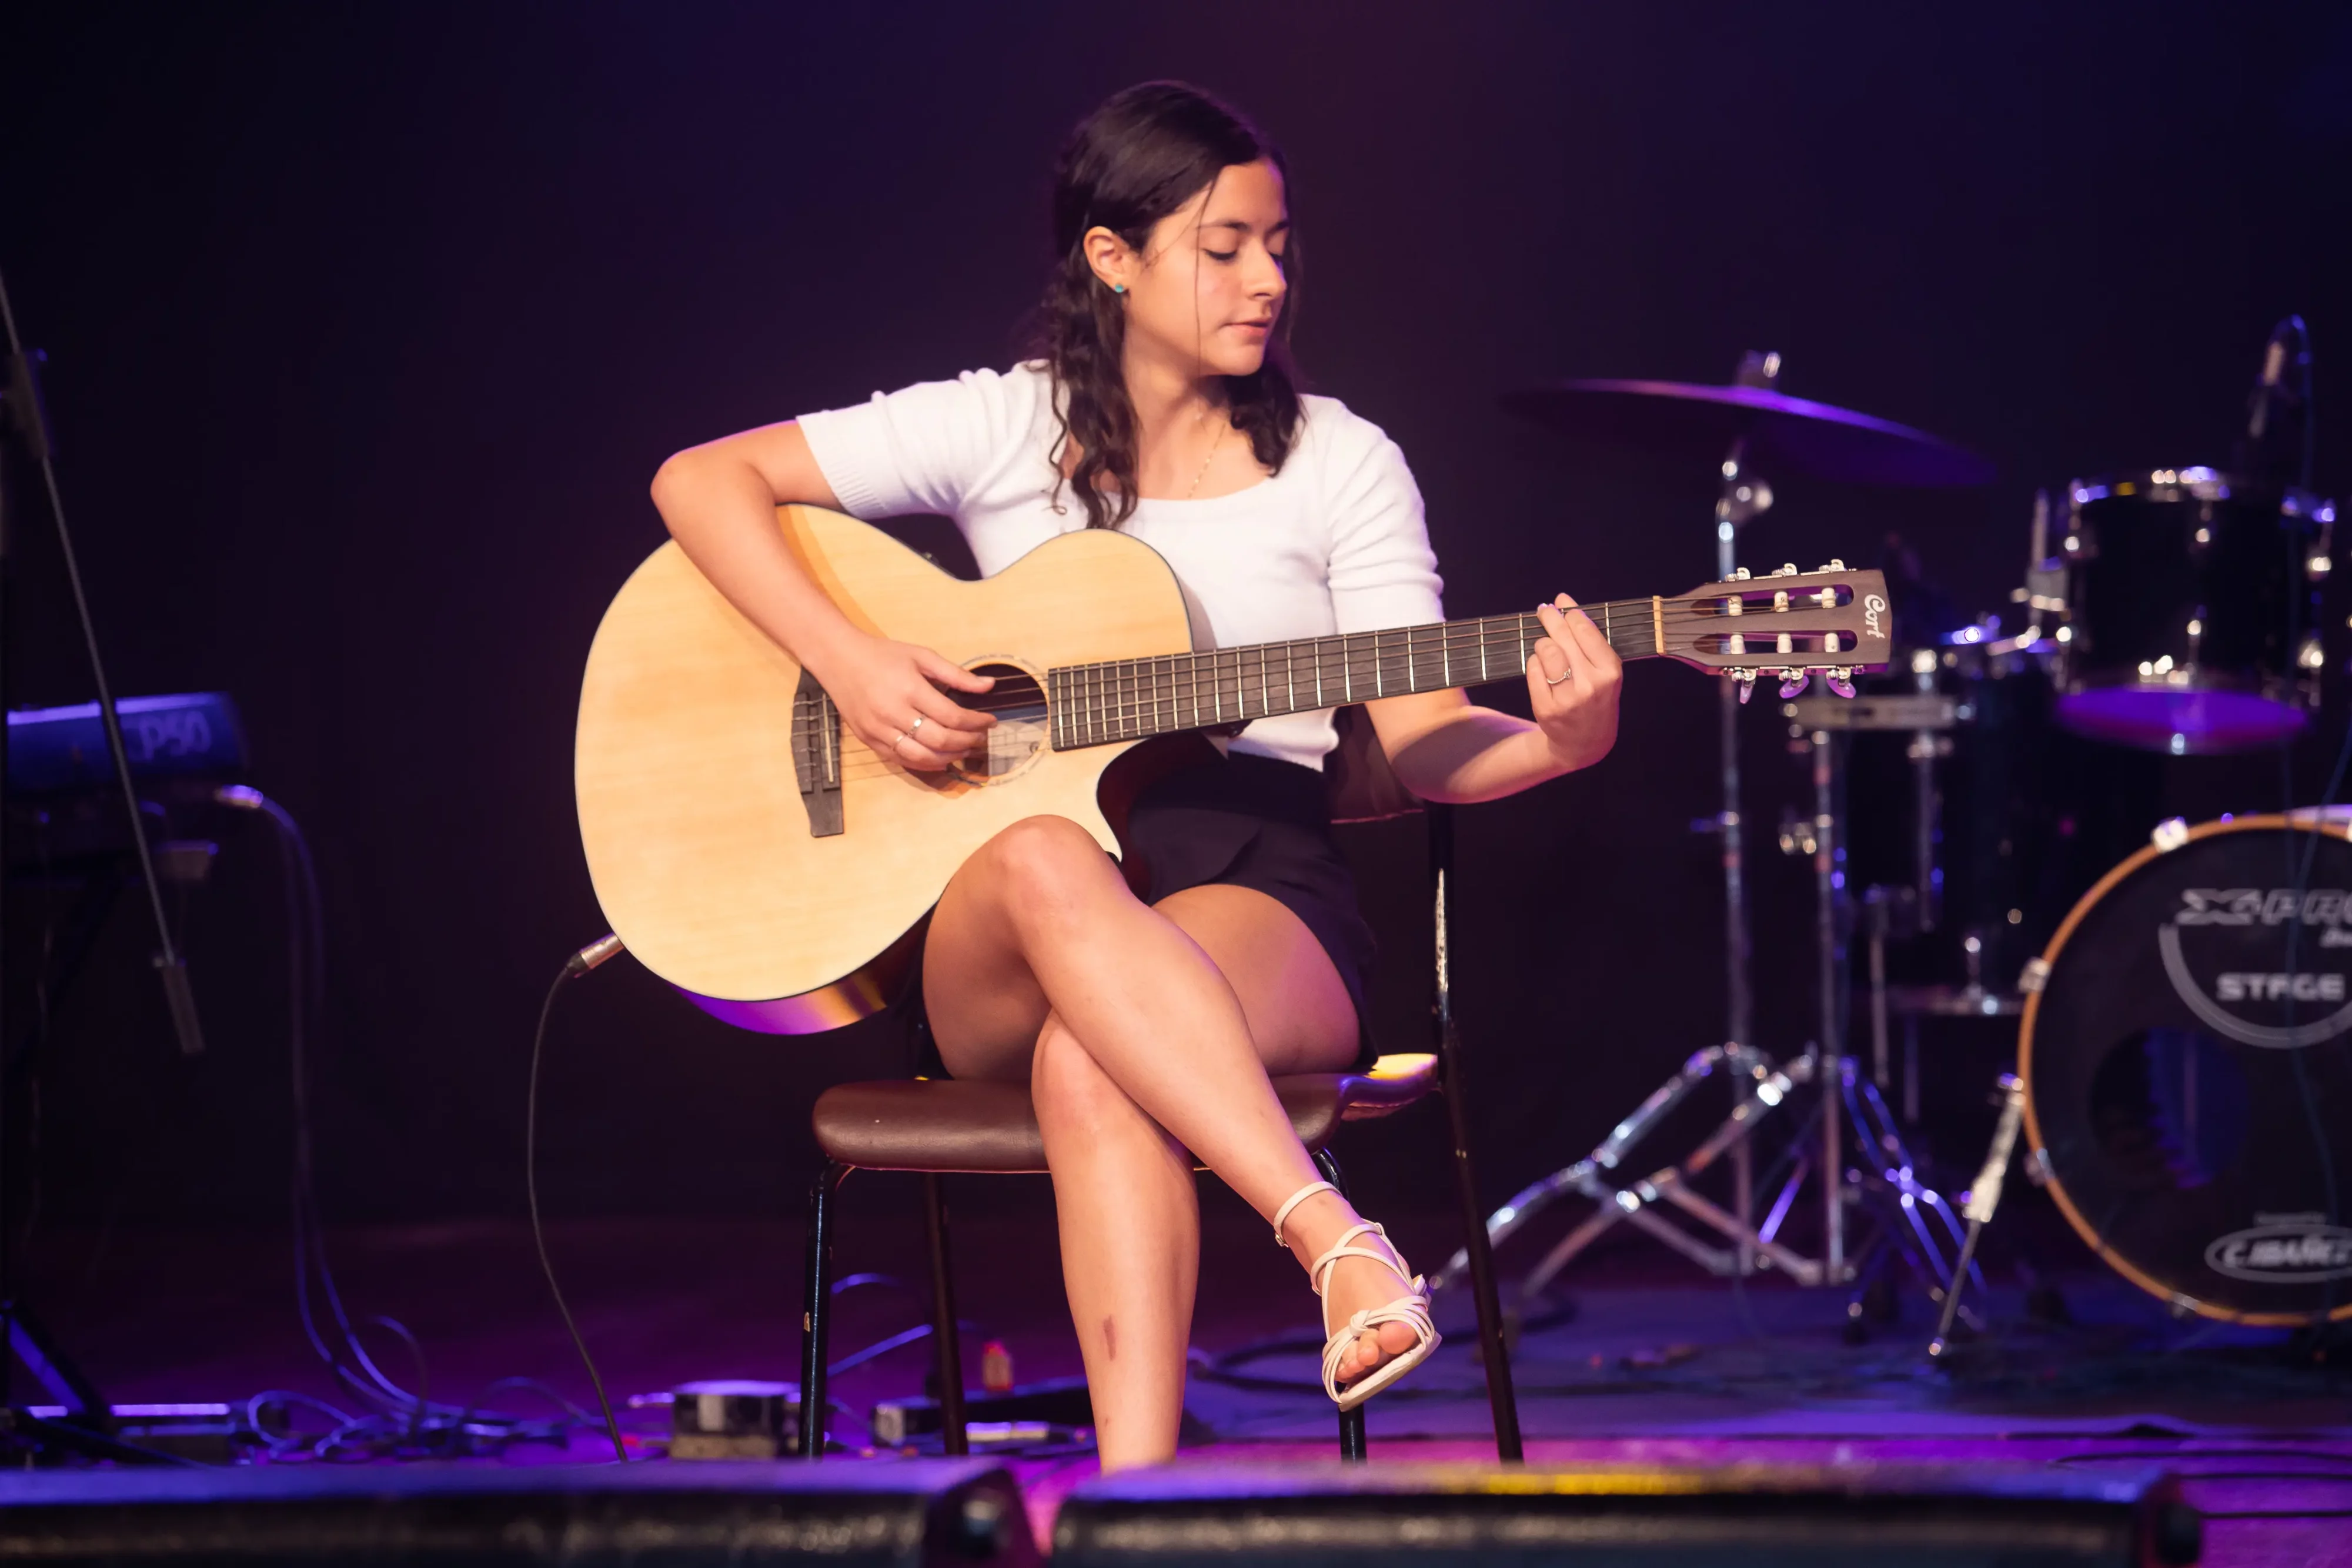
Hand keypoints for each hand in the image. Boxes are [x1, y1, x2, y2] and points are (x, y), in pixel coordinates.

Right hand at [807, 631, 994, 770]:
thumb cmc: (882, 655)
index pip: (952, 716)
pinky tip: (940, 759)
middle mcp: (893, 713)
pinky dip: (925, 764)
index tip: (990, 722)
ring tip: (965, 751)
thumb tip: (989, 685)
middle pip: (940, 740)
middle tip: (981, 739)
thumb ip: (956, 674)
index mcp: (910, 689)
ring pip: (922, 757)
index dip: (976, 723)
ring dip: (949, 758)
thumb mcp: (921, 656)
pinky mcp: (869, 740)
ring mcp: (879, 730)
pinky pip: (901, 760)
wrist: (838, 659)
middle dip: (967, 742)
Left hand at [1525, 593, 1621, 771]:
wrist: (1586, 742)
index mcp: (1610, 672)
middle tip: (1543, 609)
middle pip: (1562, 638)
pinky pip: (1533, 671)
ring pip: (1545, 651)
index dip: (1570, 611)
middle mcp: (1590, 685)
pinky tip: (1541, 666)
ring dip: (1542, 644)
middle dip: (1550, 618)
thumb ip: (1590, 641)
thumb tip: (1566, 603)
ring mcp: (1567, 699)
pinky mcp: (1547, 709)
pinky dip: (1535, 664)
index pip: (1586, 631)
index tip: (1561, 601)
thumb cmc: (1596, 699)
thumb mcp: (1605, 672)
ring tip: (1545, 645)